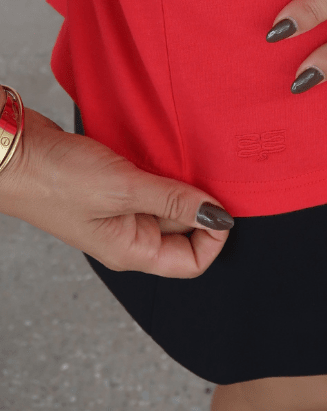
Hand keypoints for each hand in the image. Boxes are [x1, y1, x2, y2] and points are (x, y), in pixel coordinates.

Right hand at [0, 88, 233, 276]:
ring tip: (184, 157)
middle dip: (199, 202)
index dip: (214, 237)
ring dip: (182, 180)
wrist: (13, 151)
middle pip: (184, 229)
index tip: (222, 203)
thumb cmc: (55, 179)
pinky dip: (163, 167)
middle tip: (207, 171)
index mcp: (132, 250)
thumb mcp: (123, 189)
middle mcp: (130, 235)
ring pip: (168, 201)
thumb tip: (219, 216)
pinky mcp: (113, 185)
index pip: (191, 262)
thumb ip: (173, 200)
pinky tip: (165, 148)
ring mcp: (120, 210)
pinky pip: (151, 181)